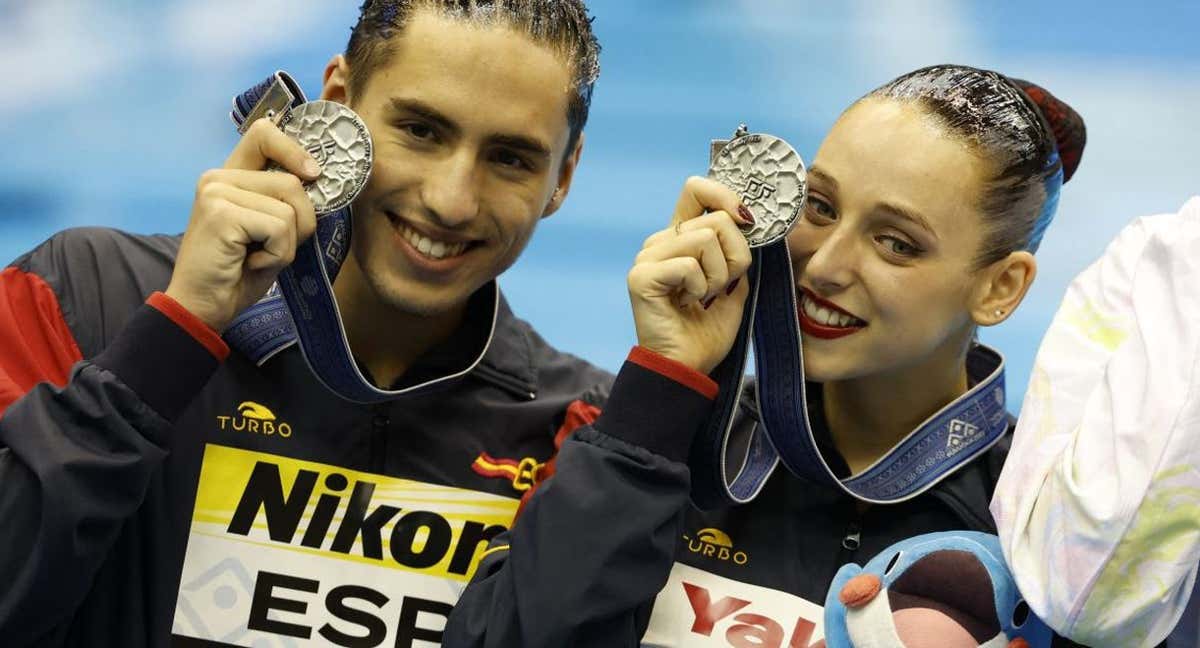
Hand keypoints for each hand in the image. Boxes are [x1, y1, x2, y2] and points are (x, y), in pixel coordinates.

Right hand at [166, 118, 320, 331]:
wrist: (203, 307)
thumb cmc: (238, 273)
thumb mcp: (269, 230)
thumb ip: (284, 201)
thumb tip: (317, 177)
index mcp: (230, 177)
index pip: (264, 134)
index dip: (294, 149)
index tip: (313, 174)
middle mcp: (218, 177)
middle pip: (292, 182)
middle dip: (300, 223)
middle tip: (271, 248)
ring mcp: (216, 192)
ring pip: (289, 209)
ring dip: (287, 244)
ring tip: (257, 256)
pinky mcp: (221, 213)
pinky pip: (280, 228)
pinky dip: (277, 254)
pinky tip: (250, 263)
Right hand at [628, 176, 752, 373]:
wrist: (689, 368)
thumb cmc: (707, 331)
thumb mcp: (735, 285)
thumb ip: (737, 251)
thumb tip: (747, 222)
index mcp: (680, 238)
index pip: (697, 189)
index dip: (726, 196)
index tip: (747, 222)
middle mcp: (660, 242)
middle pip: (715, 220)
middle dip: (735, 257)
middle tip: (720, 288)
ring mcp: (647, 257)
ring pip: (705, 239)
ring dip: (719, 276)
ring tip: (702, 298)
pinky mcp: (641, 276)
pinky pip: (689, 265)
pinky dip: (700, 288)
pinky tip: (687, 304)